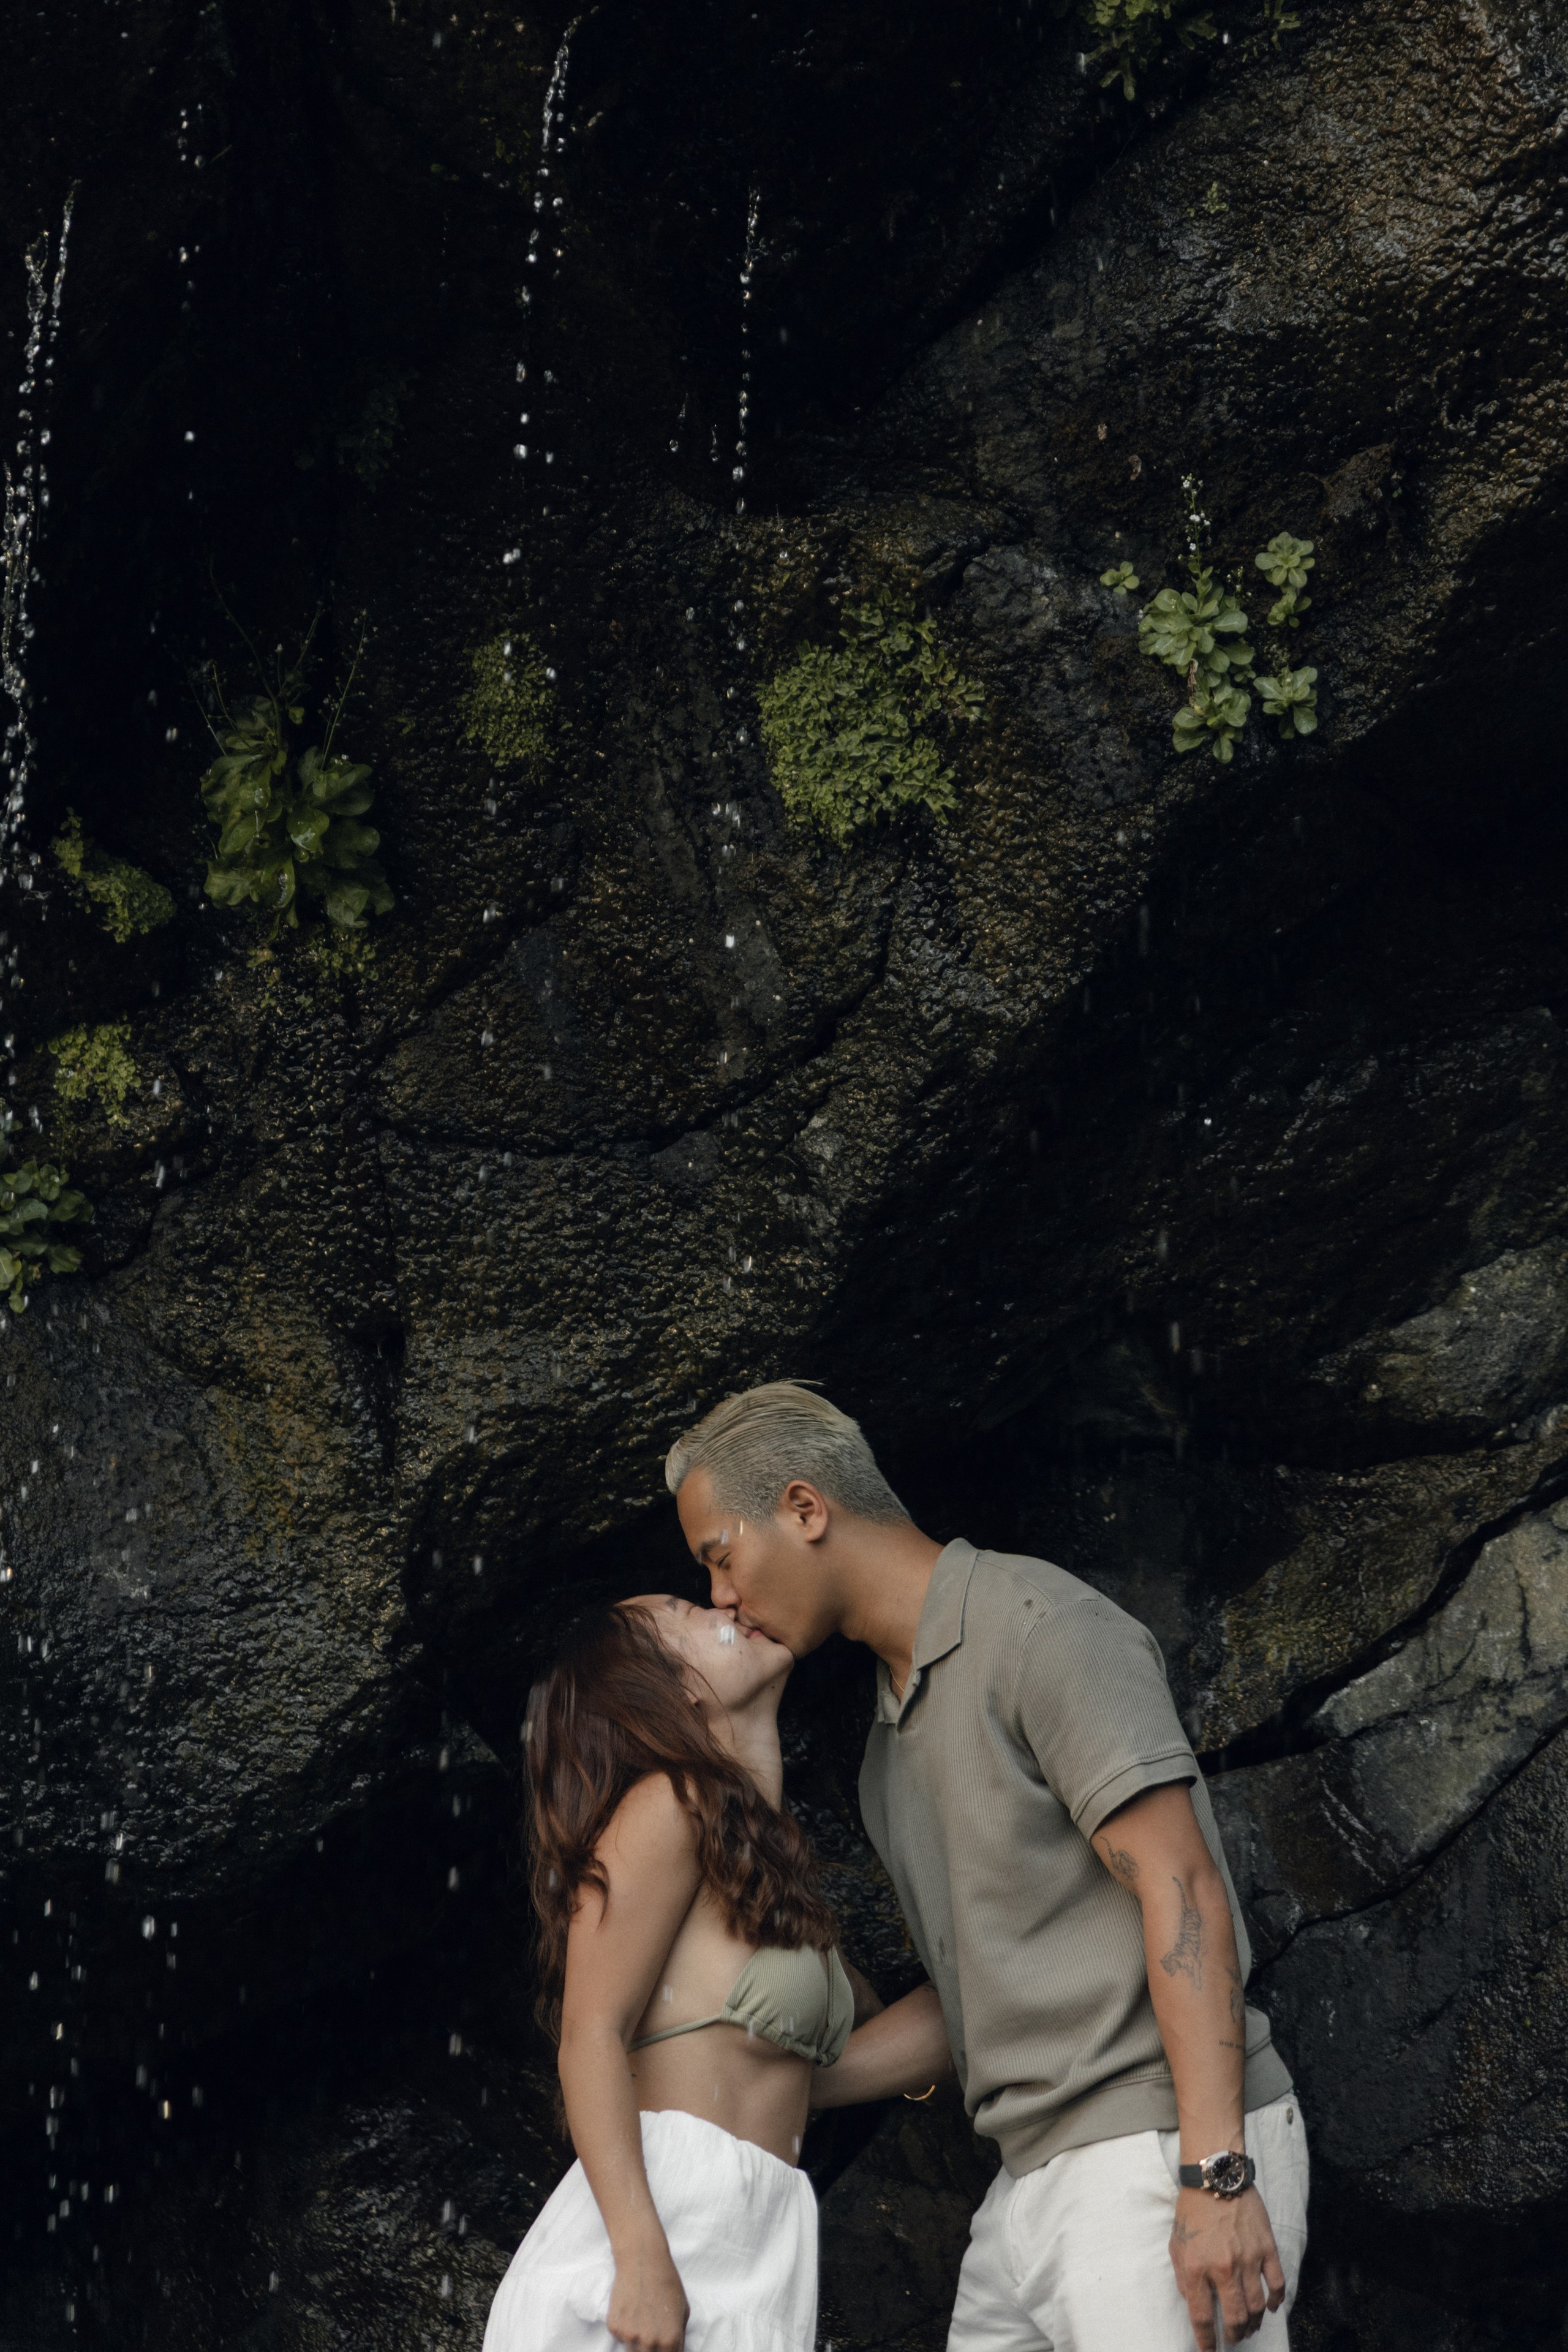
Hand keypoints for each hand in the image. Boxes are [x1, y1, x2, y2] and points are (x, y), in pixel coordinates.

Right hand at [606, 2241, 688, 2351]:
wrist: (642, 2259)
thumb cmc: (666, 2281)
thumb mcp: (683, 2310)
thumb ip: (679, 2336)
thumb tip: (674, 2350)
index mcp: (670, 2340)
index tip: (666, 2347)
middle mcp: (649, 2342)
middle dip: (653, 2351)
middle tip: (653, 2334)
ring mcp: (629, 2336)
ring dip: (638, 2345)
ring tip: (643, 2322)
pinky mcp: (614, 2327)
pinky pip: (621, 2337)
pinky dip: (625, 2330)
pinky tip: (631, 2310)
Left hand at [1169, 2184, 1284, 2347]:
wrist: (1215, 2177)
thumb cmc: (1192, 2210)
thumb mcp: (1175, 2245)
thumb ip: (1183, 2277)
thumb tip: (1194, 2302)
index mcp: (1196, 2268)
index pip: (1202, 2317)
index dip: (1206, 2340)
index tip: (1208, 2351)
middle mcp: (1223, 2267)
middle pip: (1235, 2317)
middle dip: (1234, 2334)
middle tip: (1233, 2338)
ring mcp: (1248, 2259)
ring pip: (1257, 2306)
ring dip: (1254, 2322)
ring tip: (1249, 2326)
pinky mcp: (1266, 2247)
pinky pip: (1277, 2284)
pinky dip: (1276, 2301)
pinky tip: (1269, 2307)